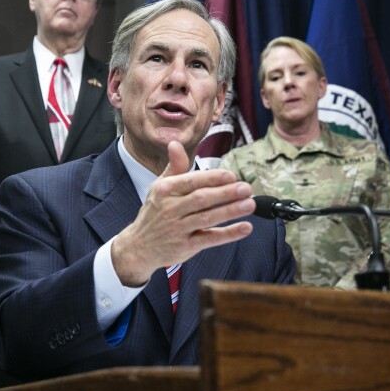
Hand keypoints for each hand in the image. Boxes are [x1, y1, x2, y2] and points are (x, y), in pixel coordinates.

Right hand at [111, 141, 254, 285]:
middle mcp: (171, 209)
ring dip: (230, 211)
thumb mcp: (159, 187)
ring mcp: (178, 229)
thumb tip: (175, 144)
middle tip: (246, 188)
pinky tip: (245, 227)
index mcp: (166, 190)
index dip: (212, 178)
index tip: (231, 175)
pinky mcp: (186, 246)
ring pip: (207, 218)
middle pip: (201, 199)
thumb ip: (174, 167)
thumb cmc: (155, 212)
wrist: (139, 246)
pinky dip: (228, 234)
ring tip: (249, 204)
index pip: (192, 181)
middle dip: (226, 193)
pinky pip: (209, 239)